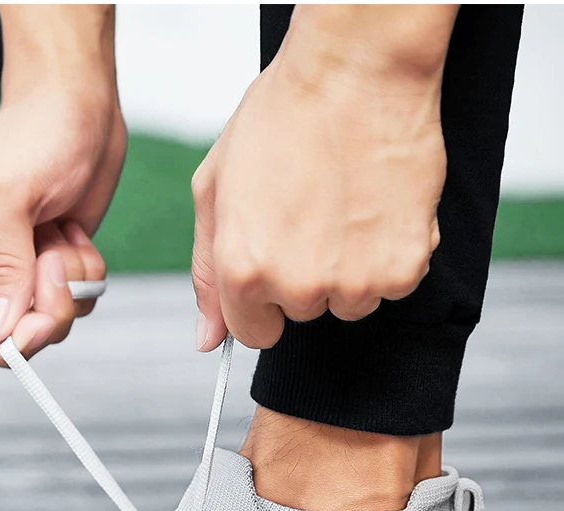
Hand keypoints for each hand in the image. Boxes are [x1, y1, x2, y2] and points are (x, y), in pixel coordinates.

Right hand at [0, 80, 123, 364]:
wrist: (76, 102)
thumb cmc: (35, 131)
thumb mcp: (9, 194)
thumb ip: (2, 266)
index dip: (2, 342)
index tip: (36, 318)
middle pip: (15, 336)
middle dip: (48, 308)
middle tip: (58, 260)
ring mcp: (23, 270)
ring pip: (52, 323)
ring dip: (72, 286)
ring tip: (64, 235)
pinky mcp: (57, 266)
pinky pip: (78, 302)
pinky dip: (88, 275)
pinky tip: (75, 234)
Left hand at [192, 6, 450, 350]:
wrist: (358, 70)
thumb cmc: (286, 115)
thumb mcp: (215, 189)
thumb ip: (207, 273)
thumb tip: (208, 339)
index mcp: (244, 272)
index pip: (254, 334)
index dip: (263, 299)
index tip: (276, 261)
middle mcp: (299, 287)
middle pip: (303, 314)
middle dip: (305, 275)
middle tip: (312, 212)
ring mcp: (355, 281)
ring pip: (350, 303)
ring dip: (350, 269)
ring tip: (345, 206)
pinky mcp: (404, 267)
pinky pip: (393, 285)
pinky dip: (389, 254)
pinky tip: (376, 206)